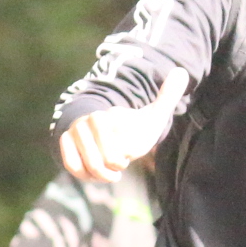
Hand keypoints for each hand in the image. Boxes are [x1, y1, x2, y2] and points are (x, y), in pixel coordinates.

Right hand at [56, 68, 188, 181]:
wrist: (110, 132)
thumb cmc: (134, 129)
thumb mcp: (153, 115)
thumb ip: (167, 96)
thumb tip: (181, 71)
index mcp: (107, 115)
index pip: (117, 149)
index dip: (125, 155)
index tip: (131, 150)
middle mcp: (86, 121)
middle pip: (102, 159)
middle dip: (114, 164)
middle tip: (121, 161)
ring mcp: (73, 132)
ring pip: (88, 165)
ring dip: (102, 173)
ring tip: (110, 169)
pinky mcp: (64, 144)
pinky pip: (73, 166)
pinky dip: (86, 175)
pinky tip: (96, 174)